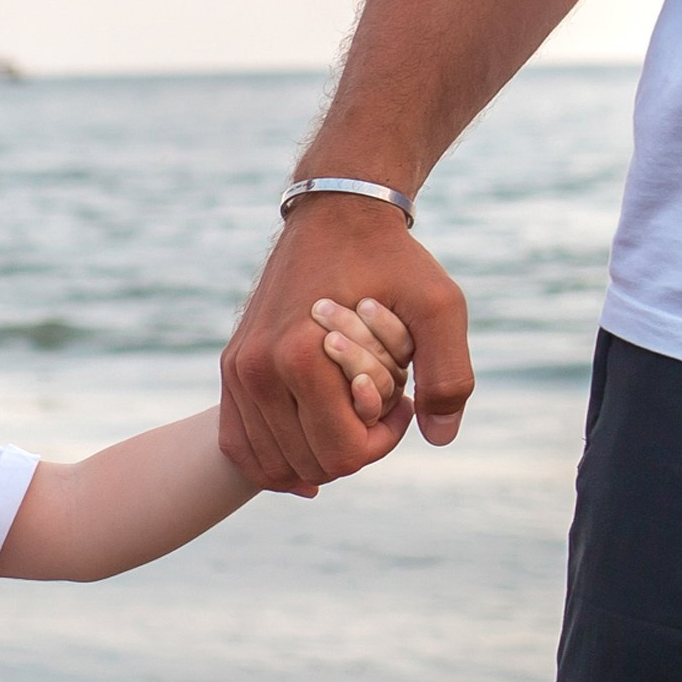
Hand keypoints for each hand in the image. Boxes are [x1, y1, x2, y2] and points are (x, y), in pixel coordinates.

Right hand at [220, 201, 472, 492]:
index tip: (404, 402)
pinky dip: (273, 465)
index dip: (385, 440)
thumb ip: (450, 376)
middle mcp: (257, 369)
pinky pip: (239, 445)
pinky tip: (308, 466)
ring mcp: (237, 371)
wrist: (336, 215)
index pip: (344, 452)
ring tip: (349, 416)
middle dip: (354, 447)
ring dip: (318, 454)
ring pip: (272, 464)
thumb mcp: (441, 307)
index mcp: (301, 357)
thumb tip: (440, 437)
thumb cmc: (392, 260)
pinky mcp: (231, 370)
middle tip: (380, 407)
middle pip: (310, 464)